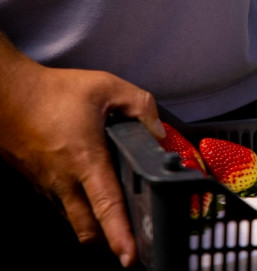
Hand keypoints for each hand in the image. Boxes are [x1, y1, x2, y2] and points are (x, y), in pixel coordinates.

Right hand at [0, 40, 164, 267]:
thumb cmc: (54, 91)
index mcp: (84, 160)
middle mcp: (63, 180)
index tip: (129, 257)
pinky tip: (91, 194)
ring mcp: (46, 184)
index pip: (106, 206)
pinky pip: (60, 204)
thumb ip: (140, 106)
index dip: (119, 235)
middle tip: (132, 243)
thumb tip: (157, 131)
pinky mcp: (36, 181)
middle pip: (87, 228)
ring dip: (93, 225)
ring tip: (116, 221)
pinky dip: (78, 208)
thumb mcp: (107, 87)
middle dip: (109, 240)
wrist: (7, 93)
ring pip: (72, 219)